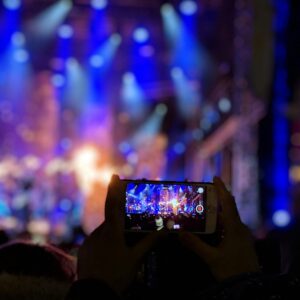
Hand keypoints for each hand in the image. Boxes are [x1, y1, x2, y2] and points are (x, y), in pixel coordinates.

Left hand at [77, 175, 163, 294]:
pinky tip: (109, 257)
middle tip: (126, 235)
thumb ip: (149, 242)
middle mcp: (98, 233)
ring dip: (112, 236)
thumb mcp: (136, 258)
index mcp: (111, 231)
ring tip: (119, 251)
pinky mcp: (84, 251)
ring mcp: (89, 242)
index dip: (114, 189)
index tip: (114, 175)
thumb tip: (165, 230)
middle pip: (110, 221)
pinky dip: (104, 244)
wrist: (94, 294)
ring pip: (103, 232)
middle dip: (118, 224)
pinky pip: (96, 241)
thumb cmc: (117, 274)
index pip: (113, 205)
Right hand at [179, 176, 259, 280]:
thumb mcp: (211, 258)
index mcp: (235, 227)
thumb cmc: (232, 269)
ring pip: (228, 219)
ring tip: (202, 209)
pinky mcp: (241, 242)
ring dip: (216, 213)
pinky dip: (219, 223)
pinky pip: (229, 227)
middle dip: (215, 200)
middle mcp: (240, 228)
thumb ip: (195, 245)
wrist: (250, 286)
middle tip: (201, 195)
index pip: (228, 202)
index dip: (222, 189)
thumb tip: (179, 233)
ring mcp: (242, 235)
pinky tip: (210, 227)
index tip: (215, 177)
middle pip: (228, 209)